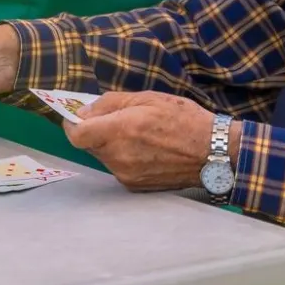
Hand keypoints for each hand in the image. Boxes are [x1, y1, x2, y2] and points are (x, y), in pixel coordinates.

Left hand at [65, 93, 220, 191]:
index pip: (76, 134)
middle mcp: (118, 157)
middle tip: (118, 119)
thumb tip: (84, 111)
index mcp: (120, 130)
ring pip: (104, 156)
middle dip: (96, 131)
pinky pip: (118, 167)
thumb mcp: (148, 98)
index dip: (72, 124)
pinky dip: (123, 157)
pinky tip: (145, 150)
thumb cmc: (183, 119)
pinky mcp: (135, 186)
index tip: (78, 116)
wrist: (212, 153)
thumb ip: (110, 103)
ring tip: (138, 135)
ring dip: (111, 144)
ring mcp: (126, 175)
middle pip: (89, 145)